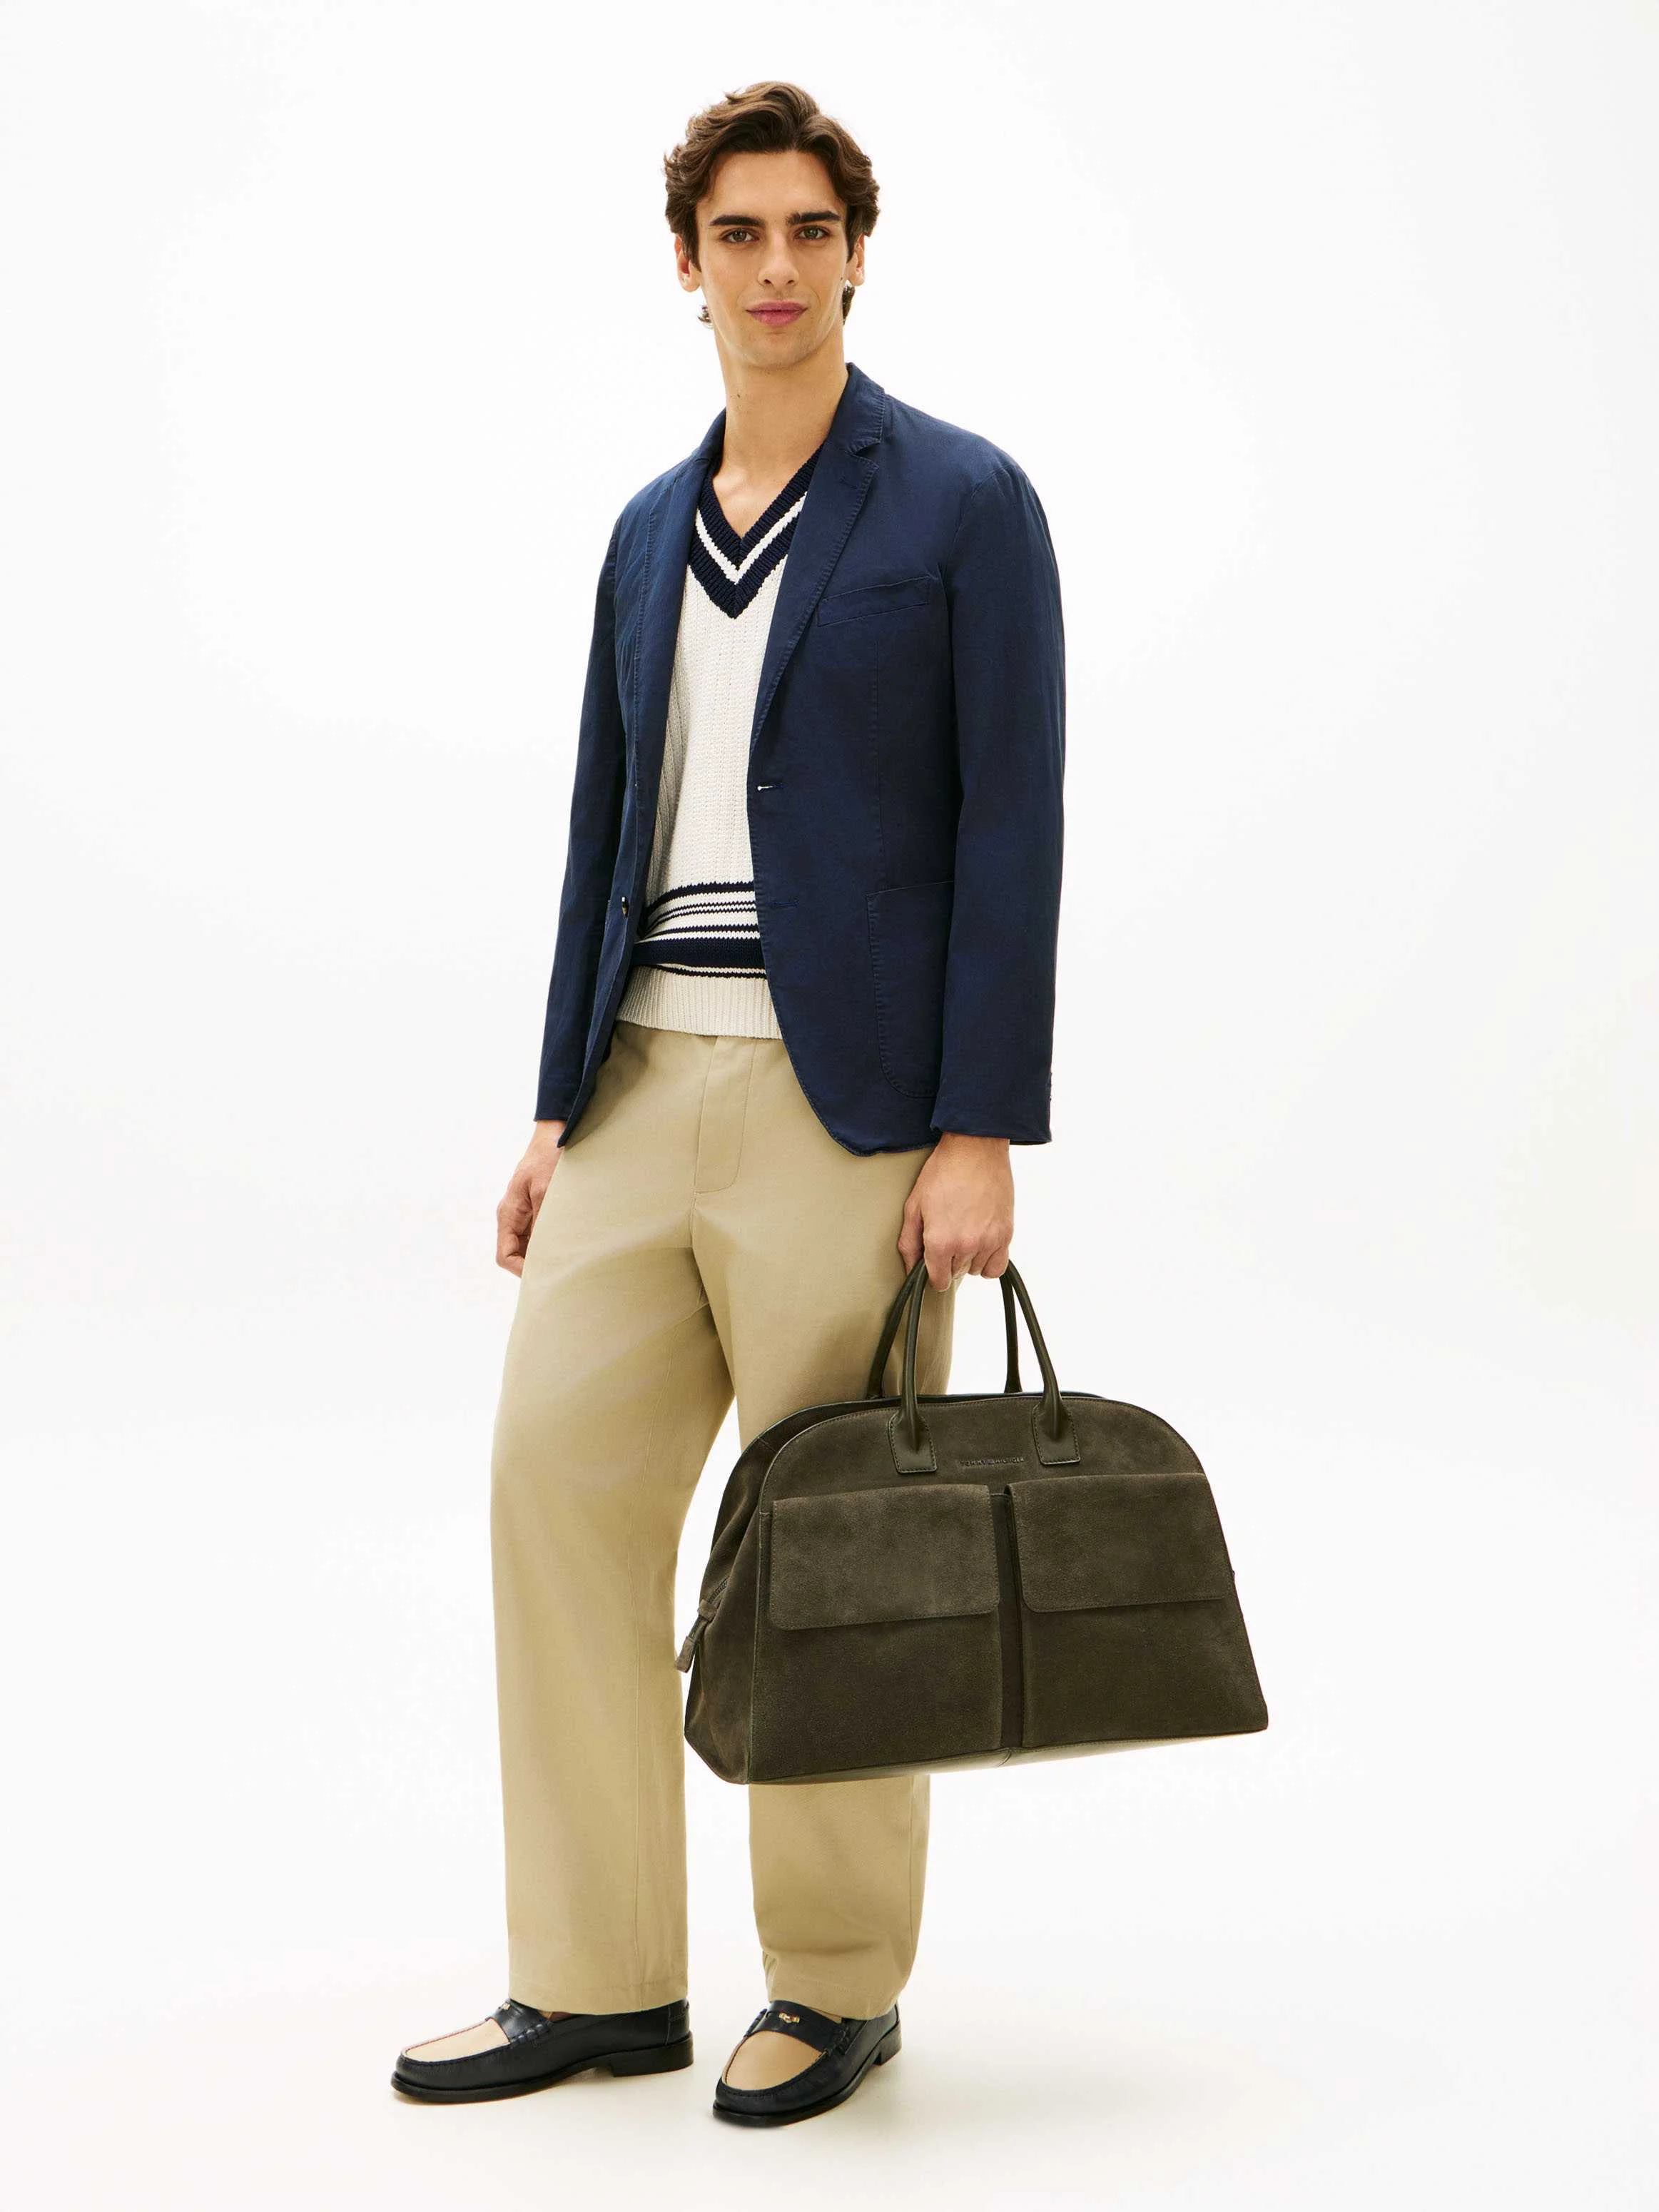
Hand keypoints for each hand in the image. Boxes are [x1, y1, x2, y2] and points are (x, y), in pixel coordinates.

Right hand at [496, 1121, 565, 1275]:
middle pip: (516, 1253)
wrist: (555, 1135)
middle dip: (534, 1264)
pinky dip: (550, 1240)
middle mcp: (513, 1216)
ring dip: (544, 1252)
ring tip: (566, 1259)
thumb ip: (542, 1220)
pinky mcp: (536, 1207)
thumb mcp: (546, 1189)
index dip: (520, 1270)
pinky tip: (568, 1242)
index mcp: (509, 1213)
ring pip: (529, 1245)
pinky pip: (539, 1232)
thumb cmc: (547, 1158)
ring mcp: (525, 1213)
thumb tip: (545, 1249)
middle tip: (560, 1272)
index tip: (543, 1275)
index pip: (504, 1255)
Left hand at [898, 1132, 1014, 1290]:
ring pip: (975, 1270)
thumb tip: (909, 1269)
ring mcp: (989, 1241)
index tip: (932, 1262)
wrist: (975, 1148)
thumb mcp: (914, 1205)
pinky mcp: (1006, 1234)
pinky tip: (981, 1247)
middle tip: (946, 1236)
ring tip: (963, 1233)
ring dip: (968, 1259)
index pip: (938, 1280)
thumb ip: (909, 1242)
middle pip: (955, 1274)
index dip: (932, 1274)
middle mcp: (965, 1246)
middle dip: (948, 1262)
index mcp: (939, 1241)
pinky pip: (997, 1267)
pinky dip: (988, 1262)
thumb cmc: (942, 1172)